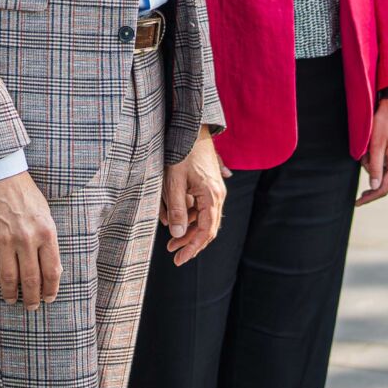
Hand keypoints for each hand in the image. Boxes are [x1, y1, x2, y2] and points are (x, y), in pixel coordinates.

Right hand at [0, 171, 60, 304]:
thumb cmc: (24, 191)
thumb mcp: (44, 212)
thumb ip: (48, 239)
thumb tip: (52, 268)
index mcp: (46, 231)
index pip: (52, 270)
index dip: (51, 289)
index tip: (49, 298)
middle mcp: (26, 238)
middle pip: (31, 279)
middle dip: (32, 298)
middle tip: (32, 307)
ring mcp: (4, 239)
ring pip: (9, 278)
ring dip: (11, 293)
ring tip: (12, 300)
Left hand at [161, 133, 227, 266]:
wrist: (191, 128)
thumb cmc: (182, 152)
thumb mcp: (174, 182)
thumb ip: (176, 209)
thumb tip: (176, 235)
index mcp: (211, 196)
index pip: (205, 231)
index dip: (193, 247)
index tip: (180, 259)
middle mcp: (217, 195)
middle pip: (207, 228)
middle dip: (190, 242)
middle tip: (173, 254)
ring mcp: (214, 190)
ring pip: (203, 218)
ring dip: (188, 229)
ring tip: (170, 239)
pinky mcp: (209, 185)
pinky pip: (201, 207)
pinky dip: (189, 216)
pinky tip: (174, 217)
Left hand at [355, 98, 387, 205]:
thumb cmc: (385, 121)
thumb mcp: (375, 144)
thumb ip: (374, 167)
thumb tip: (374, 187)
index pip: (385, 187)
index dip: (371, 197)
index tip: (358, 202)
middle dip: (376, 190)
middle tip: (361, 194)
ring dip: (382, 179)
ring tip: (367, 167)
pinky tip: (378, 165)